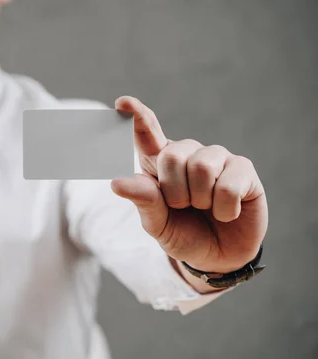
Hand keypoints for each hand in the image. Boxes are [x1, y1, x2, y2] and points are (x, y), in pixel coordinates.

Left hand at [110, 96, 267, 273]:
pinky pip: (227, 185)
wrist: (218, 256)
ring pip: (201, 167)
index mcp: (159, 163)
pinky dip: (224, 209)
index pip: (147, 134)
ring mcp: (217, 158)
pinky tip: (227, 212)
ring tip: (205, 208)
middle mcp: (188, 154)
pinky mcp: (243, 169)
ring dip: (199, 200)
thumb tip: (115, 182)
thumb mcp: (157, 222)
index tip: (124, 102)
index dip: (137, 117)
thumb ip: (142, 200)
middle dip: (175, 191)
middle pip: (172, 155)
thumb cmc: (183, 233)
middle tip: (183, 207)